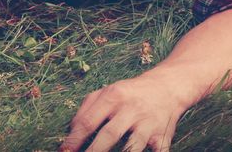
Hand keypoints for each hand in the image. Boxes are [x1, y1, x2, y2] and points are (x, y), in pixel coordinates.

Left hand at [61, 74, 186, 151]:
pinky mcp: (162, 135)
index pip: (89, 120)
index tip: (65, 150)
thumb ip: (87, 107)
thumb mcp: (107, 91)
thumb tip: (71, 129)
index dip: (75, 138)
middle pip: (109, 134)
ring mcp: (148, 124)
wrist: (167, 87)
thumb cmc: (130, 93)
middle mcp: (131, 110)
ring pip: (133, 145)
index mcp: (114, 97)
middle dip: (94, 151)